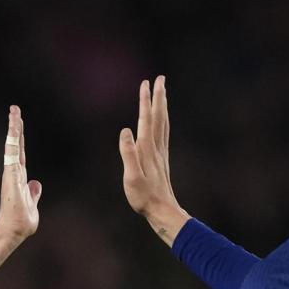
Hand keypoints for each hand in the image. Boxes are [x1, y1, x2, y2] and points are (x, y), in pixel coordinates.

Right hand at [0, 105, 41, 244]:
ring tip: (14, 112)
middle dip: (16, 126)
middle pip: (16, 144)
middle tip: (14, 109)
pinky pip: (13, 154)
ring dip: (14, 128)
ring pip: (13, 146)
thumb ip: (34, 193)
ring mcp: (12, 173)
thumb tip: (36, 183)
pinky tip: (14, 128)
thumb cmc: (21, 221)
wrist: (13, 231)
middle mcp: (15, 172)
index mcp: (20, 177)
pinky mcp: (11, 176)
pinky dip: (13, 141)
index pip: (21, 153)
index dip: (20, 138)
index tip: (19, 122)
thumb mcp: (32, 204)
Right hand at [119, 76, 189, 245]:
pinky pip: (163, 133)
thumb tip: (125, 131)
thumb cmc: (144, 197)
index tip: (146, 83)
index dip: (146, 101)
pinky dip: (163, 120)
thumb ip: (128, 154)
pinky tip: (161, 120)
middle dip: (159, 96)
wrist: (162, 210)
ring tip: (162, 93)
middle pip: (158, 116)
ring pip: (163, 123)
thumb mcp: (131, 177)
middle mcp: (156, 147)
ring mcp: (160, 153)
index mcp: (147, 149)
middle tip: (160, 78)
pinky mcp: (161, 159)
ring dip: (162, 106)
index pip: (146, 119)